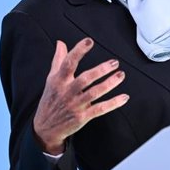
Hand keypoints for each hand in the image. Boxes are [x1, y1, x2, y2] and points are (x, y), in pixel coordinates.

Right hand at [33, 38, 128, 154]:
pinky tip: (124, 97)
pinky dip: (113, 103)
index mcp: (59, 80)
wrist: (45, 128)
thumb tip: (60, 43)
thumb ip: (58, 60)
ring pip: (94, 93)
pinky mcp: (82, 117)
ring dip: (109, 84)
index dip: (78, 51)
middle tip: (114, 62)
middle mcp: (67, 92)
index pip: (68, 63)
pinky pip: (100, 109)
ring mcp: (75, 105)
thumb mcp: (51, 79)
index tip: (89, 41)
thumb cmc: (51, 100)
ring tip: (121, 75)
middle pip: (85, 79)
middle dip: (100, 70)